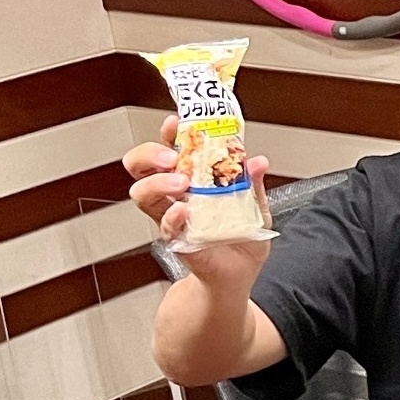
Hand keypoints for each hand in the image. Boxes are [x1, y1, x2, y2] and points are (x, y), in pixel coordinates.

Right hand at [125, 115, 273, 286]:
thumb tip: (258, 162)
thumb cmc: (240, 239)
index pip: (170, 150)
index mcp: (192, 181)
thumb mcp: (255, 207)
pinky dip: (172, 216)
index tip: (175, 123)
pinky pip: (165, 226)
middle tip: (170, 156)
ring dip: (158, 183)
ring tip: (181, 181)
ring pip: (143, 194)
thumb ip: (253, 184)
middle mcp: (175, 197)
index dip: (168, 135)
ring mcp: (172, 217)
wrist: (240, 275)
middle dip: (149, 155)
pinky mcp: (177, 240)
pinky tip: (183, 211)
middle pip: (142, 167)